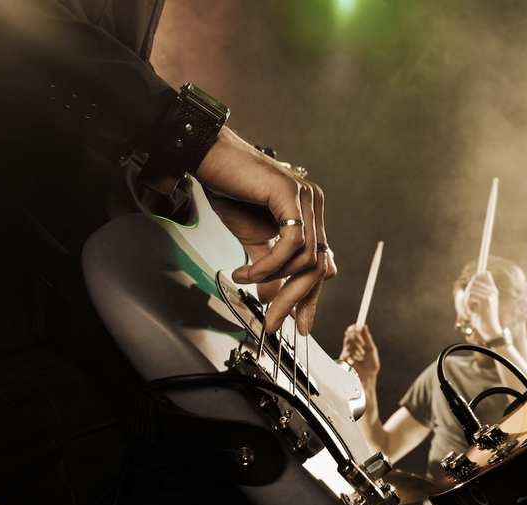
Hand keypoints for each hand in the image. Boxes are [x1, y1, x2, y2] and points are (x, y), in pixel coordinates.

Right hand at [196, 127, 335, 333]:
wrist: (207, 158)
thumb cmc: (228, 190)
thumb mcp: (252, 240)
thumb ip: (269, 267)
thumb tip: (272, 299)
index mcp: (309, 215)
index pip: (320, 264)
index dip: (310, 296)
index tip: (298, 323)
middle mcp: (313, 205)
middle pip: (319, 266)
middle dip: (297, 300)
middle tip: (275, 323)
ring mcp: (306, 198)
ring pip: (307, 259)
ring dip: (275, 280)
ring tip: (247, 280)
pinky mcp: (291, 193)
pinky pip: (292, 244)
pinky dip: (270, 265)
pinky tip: (249, 271)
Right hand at [340, 324, 380, 385]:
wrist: (367, 378)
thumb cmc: (371, 366)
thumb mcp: (371, 350)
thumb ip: (367, 339)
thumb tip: (364, 326)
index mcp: (358, 344)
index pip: (352, 332)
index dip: (354, 328)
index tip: (357, 326)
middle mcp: (351, 347)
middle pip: (349, 335)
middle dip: (356, 337)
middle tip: (362, 342)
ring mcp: (346, 353)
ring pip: (349, 343)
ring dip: (356, 348)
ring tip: (361, 355)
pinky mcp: (343, 359)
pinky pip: (347, 351)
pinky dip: (353, 355)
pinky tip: (355, 361)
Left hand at [464, 272, 502, 341]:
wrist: (489, 330)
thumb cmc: (482, 319)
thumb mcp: (479, 304)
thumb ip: (477, 293)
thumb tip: (474, 281)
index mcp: (493, 290)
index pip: (485, 274)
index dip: (477, 276)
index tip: (473, 283)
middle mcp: (493, 291)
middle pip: (475, 280)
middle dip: (467, 291)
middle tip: (467, 303)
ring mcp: (490, 294)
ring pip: (471, 289)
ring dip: (466, 300)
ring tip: (469, 310)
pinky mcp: (486, 300)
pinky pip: (470, 296)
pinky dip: (467, 305)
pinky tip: (471, 313)